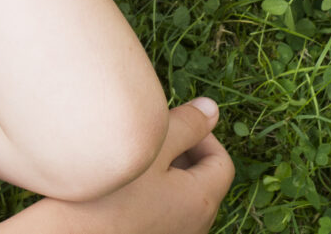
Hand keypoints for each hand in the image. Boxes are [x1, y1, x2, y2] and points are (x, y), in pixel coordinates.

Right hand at [33, 100, 233, 233]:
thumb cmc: (109, 192)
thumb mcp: (151, 147)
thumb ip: (186, 125)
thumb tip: (212, 109)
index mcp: (202, 201)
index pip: (221, 161)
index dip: (202, 136)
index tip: (172, 123)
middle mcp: (195, 227)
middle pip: (202, 180)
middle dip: (182, 153)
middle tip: (150, 137)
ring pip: (182, 197)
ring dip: (167, 174)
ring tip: (135, 159)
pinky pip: (164, 213)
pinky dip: (154, 195)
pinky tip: (124, 185)